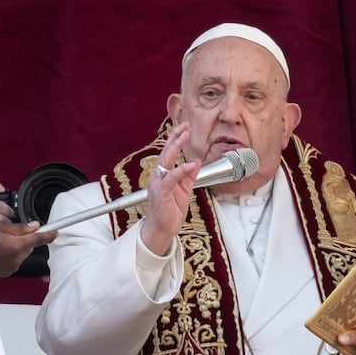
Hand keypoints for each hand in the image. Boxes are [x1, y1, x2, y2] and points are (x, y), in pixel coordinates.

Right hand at [0, 220, 55, 277]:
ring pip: (23, 253)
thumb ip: (19, 228)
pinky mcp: (7, 272)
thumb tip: (35, 226)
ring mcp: (13, 267)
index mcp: (17, 245)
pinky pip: (15, 260)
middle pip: (30, 246)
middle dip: (26, 238)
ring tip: (0, 242)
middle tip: (10, 232)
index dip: (49, 234)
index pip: (39, 239)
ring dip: (17, 246)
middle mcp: (18, 258)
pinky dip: (11, 254)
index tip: (56, 231)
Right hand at [137, 123, 201, 256]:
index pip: (169, 152)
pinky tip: (191, 164)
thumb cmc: (170, 210)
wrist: (163, 229)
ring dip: (175, 146)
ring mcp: (158, 183)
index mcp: (163, 174)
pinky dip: (182, 170)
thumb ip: (190, 175)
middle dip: (175, 137)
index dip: (176, 138)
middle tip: (185, 125)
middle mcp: (158, 176)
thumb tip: (197, 161)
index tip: (185, 126)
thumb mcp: (184, 189)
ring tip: (184, 136)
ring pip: (165, 160)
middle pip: (166, 151)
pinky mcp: (161, 193)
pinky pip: (171, 178)